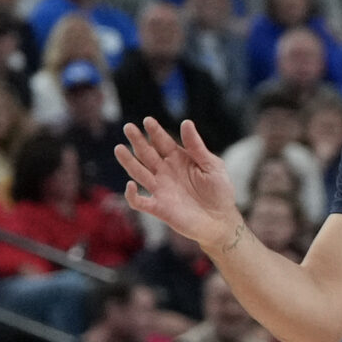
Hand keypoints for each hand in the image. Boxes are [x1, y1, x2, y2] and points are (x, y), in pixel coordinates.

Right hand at [118, 118, 247, 250]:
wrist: (222, 220)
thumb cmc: (220, 191)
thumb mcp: (212, 166)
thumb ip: (197, 147)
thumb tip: (186, 122)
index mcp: (178, 159)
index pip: (163, 142)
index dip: (155, 132)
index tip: (147, 121)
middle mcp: (166, 172)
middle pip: (147, 154)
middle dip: (137, 141)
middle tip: (128, 127)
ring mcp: (160, 189)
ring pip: (138, 173)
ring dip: (128, 162)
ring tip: (119, 148)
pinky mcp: (158, 207)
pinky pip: (139, 202)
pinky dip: (132, 195)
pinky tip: (131, 185)